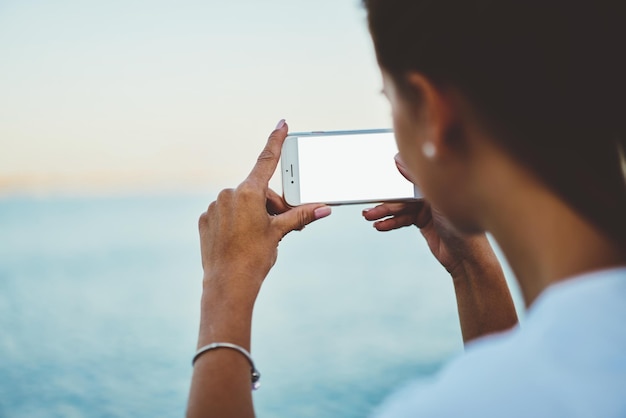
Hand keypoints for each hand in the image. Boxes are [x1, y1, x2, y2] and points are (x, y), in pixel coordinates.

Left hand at [198, 120, 330, 304]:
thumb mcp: (280, 233)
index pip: (267, 160)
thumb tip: (324, 208)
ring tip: (257, 238)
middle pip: (258, 191)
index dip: (277, 140)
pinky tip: (239, 240)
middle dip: (271, 205)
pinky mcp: (205, 219)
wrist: (227, 284)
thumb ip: (300, 215)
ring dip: (253, 214)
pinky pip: (225, 214)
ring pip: (242, 203)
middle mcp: (228, 194)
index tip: (282, 123)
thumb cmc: (255, 257)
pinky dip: (235, 222)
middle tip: (277, 227)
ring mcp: (214, 207)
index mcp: (248, 193)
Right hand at [362, 156, 490, 275]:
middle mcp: (433, 193)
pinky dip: (391, 223)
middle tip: (369, 204)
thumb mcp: (437, 201)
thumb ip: (417, 180)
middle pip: (403, 193)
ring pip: (401, 208)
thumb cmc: (463, 227)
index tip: (378, 177)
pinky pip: (403, 220)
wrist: (468, 258)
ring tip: (369, 216)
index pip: (412, 176)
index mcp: (440, 183)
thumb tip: (398, 159)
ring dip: (384, 213)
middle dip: (385, 200)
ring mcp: (427, 208)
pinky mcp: (423, 222)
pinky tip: (380, 226)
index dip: (394, 177)